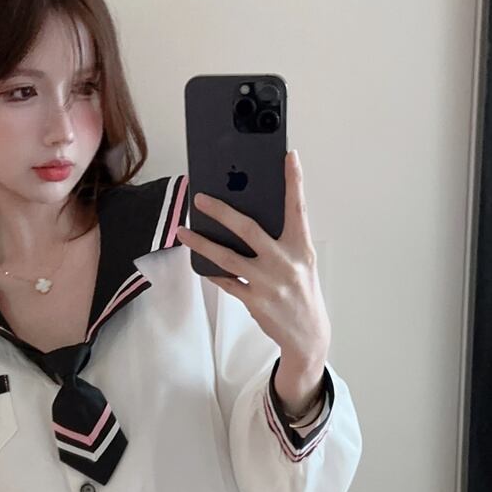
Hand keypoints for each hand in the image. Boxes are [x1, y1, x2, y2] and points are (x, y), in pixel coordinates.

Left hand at [177, 149, 331, 384]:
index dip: (294, 181)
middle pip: (248, 229)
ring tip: (183, 231)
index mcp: (300, 248)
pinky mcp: (254, 300)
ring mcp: (268, 282)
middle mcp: (285, 262)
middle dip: (222, 211)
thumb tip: (249, 218)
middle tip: (201, 198)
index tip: (290, 156)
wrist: (308, 335)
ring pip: (227, 257)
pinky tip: (198, 261)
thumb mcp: (301, 262)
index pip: (298, 208)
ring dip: (201, 243)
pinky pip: (226, 281)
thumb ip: (283, 240)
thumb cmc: (302, 291)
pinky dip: (211, 271)